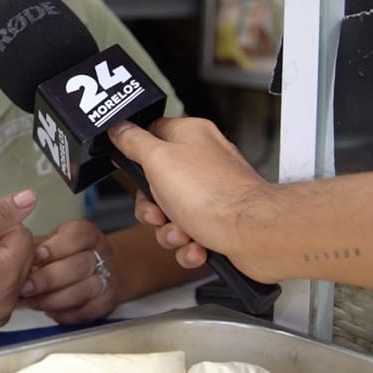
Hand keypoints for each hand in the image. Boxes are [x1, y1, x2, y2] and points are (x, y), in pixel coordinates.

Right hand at [0, 189, 37, 329]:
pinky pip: (6, 295)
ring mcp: (1, 314)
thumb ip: (0, 213)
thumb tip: (31, 197)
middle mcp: (10, 299)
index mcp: (7, 274)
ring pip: (17, 277)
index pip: (24, 237)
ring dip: (1, 265)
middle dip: (4, 248)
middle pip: (25, 259)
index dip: (0, 230)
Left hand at [20, 219, 116, 323]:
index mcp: (88, 234)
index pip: (77, 236)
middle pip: (78, 266)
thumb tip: (12, 252)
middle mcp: (102, 254)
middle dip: (48, 279)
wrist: (97, 271)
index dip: (56, 247)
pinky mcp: (107, 302)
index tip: (36, 256)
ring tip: (31, 301)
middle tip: (25, 287)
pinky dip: (64, 313)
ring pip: (81, 291)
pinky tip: (47, 310)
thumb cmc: (64, 255)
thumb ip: (35, 246)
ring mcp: (108, 279)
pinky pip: (85, 311)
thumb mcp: (51, 241)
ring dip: (53, 299)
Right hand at [110, 118, 272, 277]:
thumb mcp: (158, 161)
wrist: (254, 236)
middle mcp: (202, 162)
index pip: (150, 135)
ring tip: (182, 233)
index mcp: (189, 137)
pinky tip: (197, 246)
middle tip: (159, 212)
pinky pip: (190, 235)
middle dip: (152, 208)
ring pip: (170, 214)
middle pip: (155, 184)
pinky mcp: (220, 221)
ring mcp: (212, 193)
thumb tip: (119, 127)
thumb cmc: (215, 196)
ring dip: (169, 232)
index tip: (131, 172)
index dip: (136, 156)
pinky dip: (189, 246)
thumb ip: (134, 142)